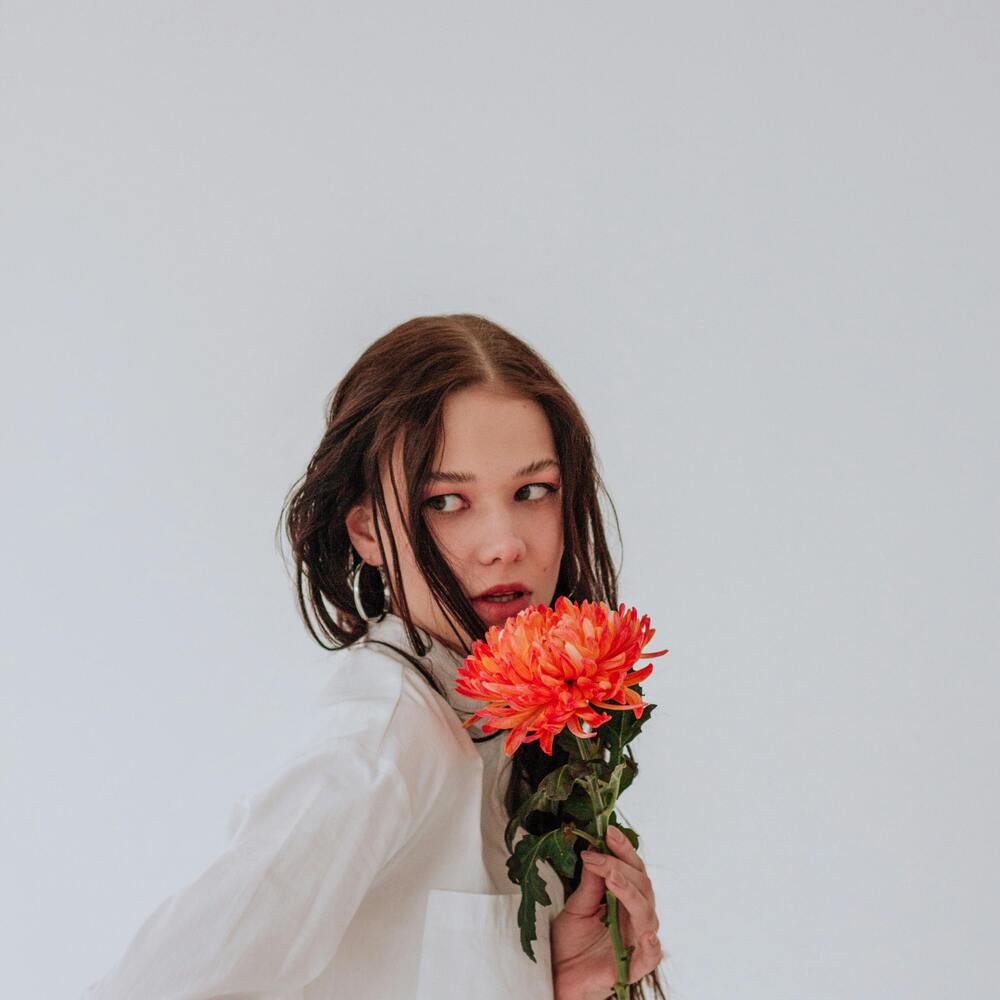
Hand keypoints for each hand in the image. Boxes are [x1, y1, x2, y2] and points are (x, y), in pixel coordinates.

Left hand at [550, 826, 663, 999]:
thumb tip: (595, 852)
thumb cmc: (569, 942)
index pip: (632, 870)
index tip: (608, 831)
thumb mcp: (576, 906)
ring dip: (630, 892)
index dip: (624, 849)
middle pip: (642, 885)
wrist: (559, 976)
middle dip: (621, 866)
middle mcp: (635, 917)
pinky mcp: (633, 967)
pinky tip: (646, 934)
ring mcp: (637, 940)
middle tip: (598, 855)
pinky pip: (650, 956)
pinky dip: (651, 945)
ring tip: (612, 877)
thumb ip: (590, 884)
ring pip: (646, 912)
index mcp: (624, 900)